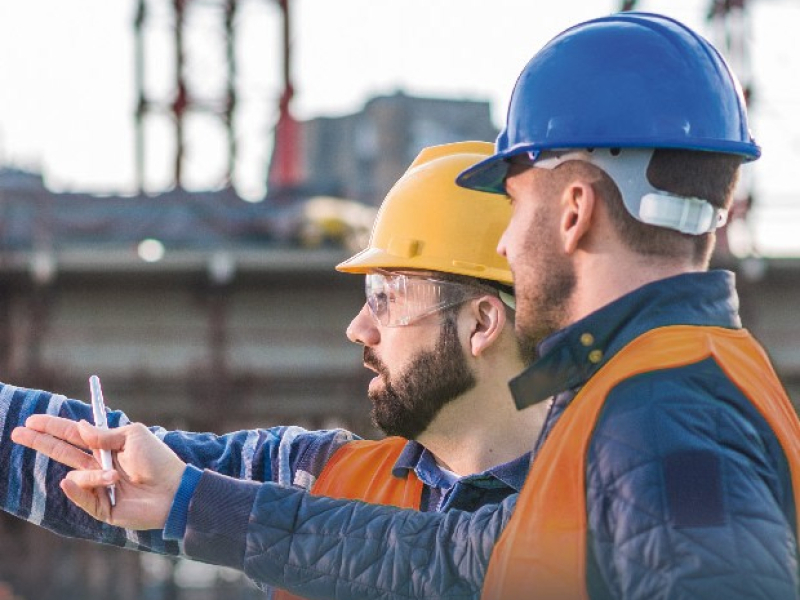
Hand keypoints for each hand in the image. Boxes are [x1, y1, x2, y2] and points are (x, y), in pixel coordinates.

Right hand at [11, 416, 185, 529]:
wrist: (173, 489)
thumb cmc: (158, 460)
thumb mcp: (134, 437)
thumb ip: (105, 434)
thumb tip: (78, 428)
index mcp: (107, 447)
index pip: (74, 435)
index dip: (54, 427)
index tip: (33, 420)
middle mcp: (99, 466)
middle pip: (63, 452)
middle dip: (41, 442)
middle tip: (18, 432)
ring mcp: (98, 487)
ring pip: (76, 476)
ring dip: (93, 475)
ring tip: (116, 477)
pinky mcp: (101, 508)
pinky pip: (81, 498)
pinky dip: (80, 490)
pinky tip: (78, 483)